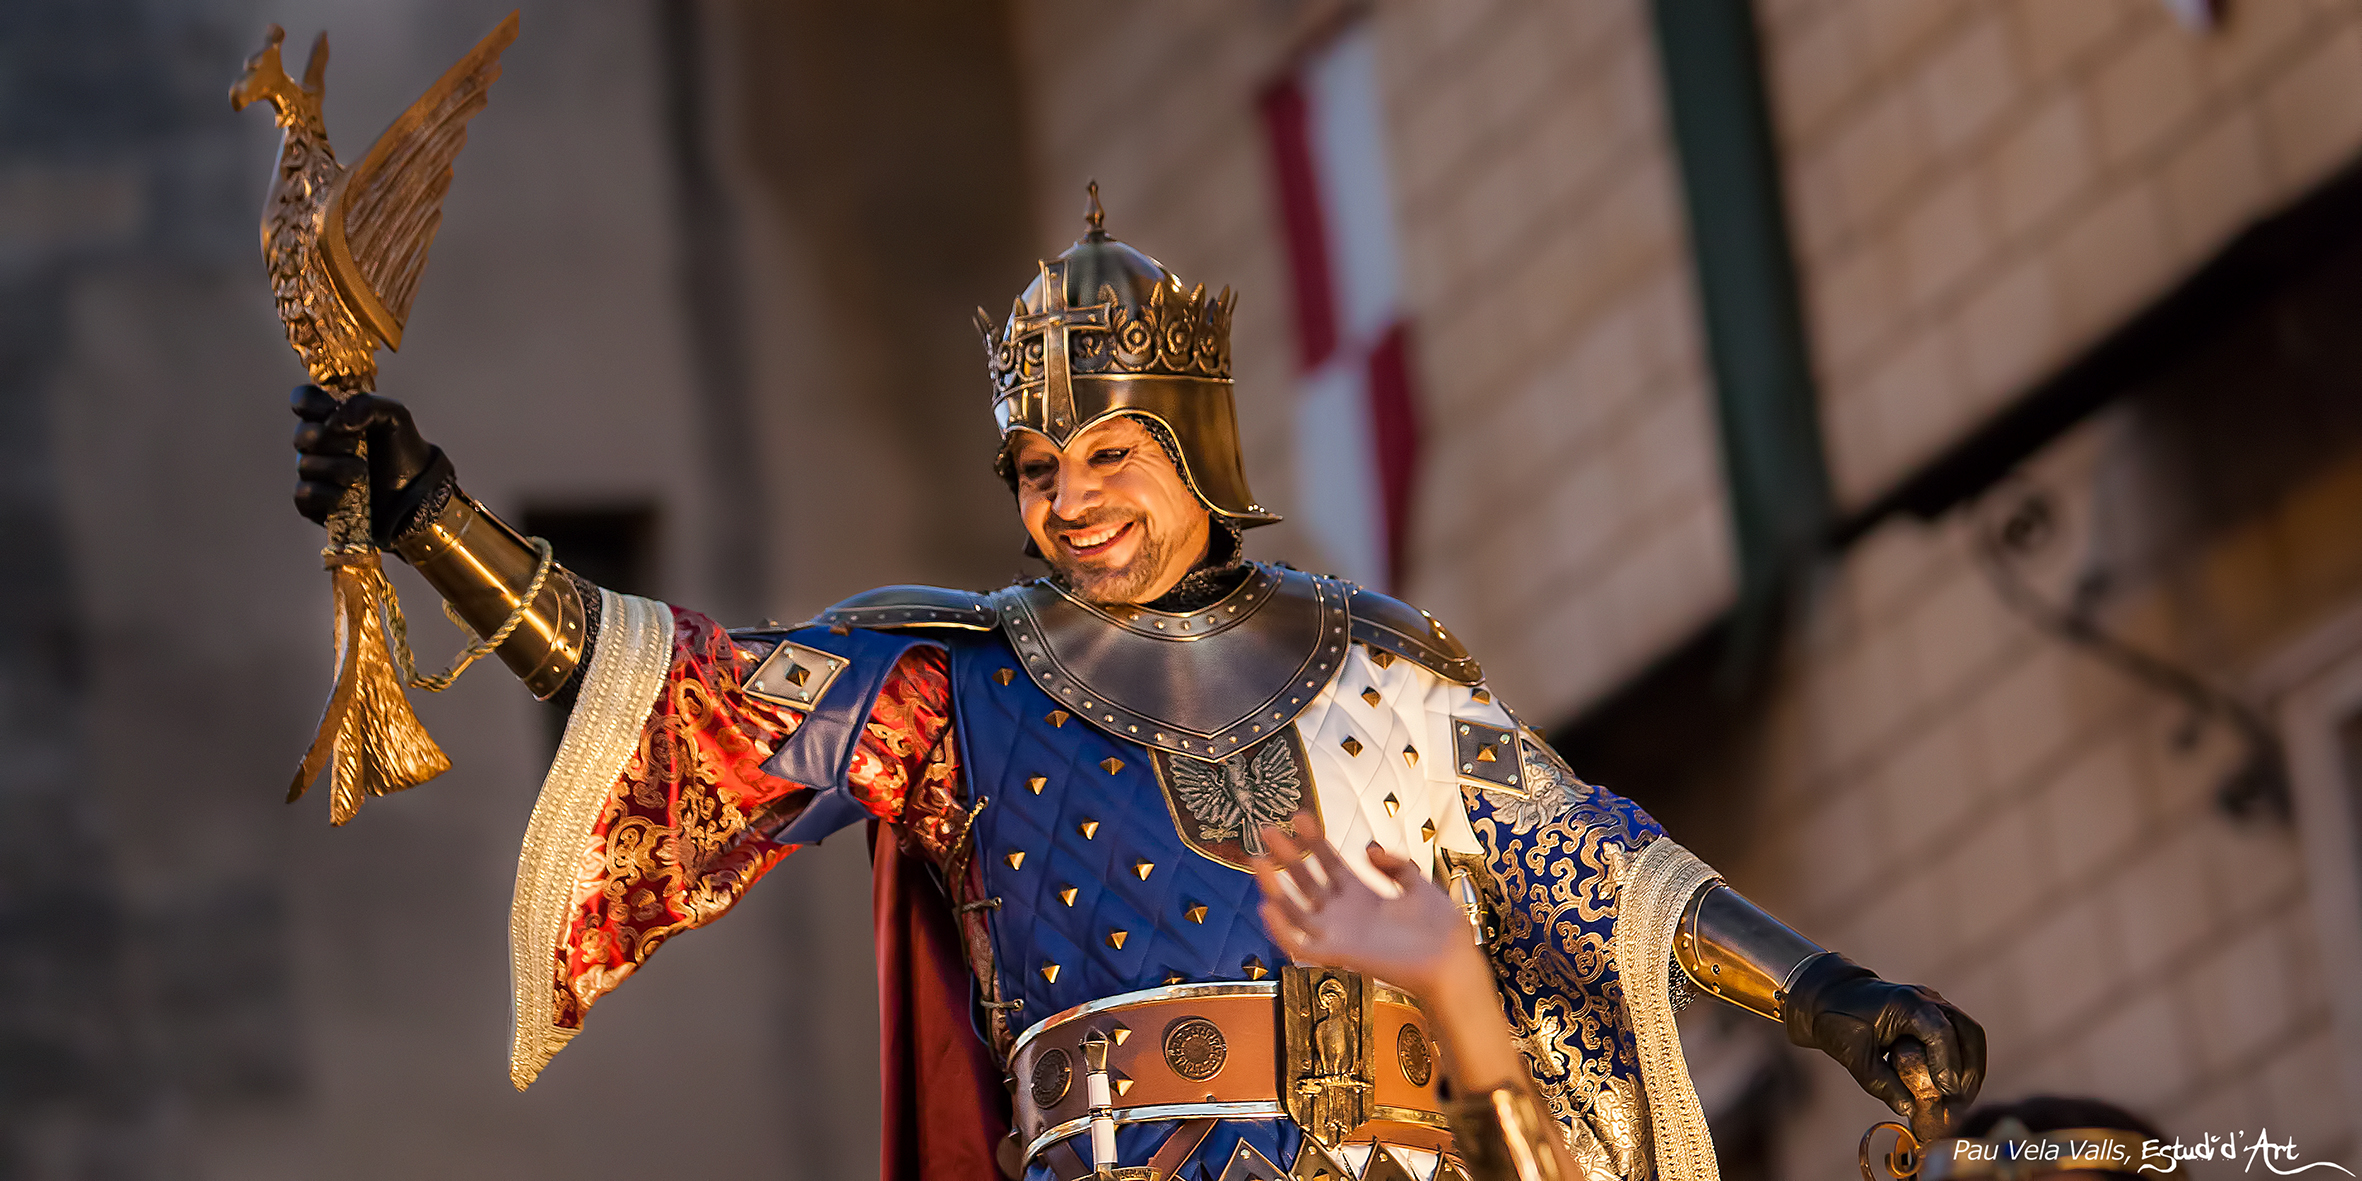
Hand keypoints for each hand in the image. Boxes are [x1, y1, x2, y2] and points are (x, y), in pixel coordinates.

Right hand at [289, 386, 443, 541]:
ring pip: (306, 466)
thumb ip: (365, 404)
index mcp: (331, 419)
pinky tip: (350, 494)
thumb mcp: (394, 416)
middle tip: (357, 445)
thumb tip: (334, 421)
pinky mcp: (314, 504)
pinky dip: (329, 494)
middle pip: (302, 435)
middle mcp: (318, 446)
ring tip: (364, 473)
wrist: (418, 490)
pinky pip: (304, 495)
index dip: (310, 403)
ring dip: (338, 468)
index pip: (302, 400)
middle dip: (330, 440)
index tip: (331, 410)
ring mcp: (314, 474)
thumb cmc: (403, 450)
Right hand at [1250, 811, 1484, 1002]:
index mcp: (1362, 894)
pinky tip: (1268, 905)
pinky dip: (1281, 928)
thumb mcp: (1419, 883)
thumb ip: (1394, 863)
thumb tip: (1367, 848)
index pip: (1328, 862)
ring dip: (1275, 886)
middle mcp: (1345, 912)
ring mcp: (1338, 933)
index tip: (1300, 816)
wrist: (1451, 961)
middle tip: (1268, 830)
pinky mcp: (1337, 954)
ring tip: (1259, 861)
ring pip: (1295, 908)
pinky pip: (1299, 944)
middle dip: (1287, 854)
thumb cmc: (1439, 928)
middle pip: (1306, 879)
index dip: (1314, 840)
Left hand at [1784, 953, 1985, 1138]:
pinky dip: (1964, 1062)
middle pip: (1967, 1031)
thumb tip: (1910, 1109)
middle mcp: (1927, 999)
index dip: (1947, 1063)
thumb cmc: (1839, 1021)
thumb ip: (1881, 1083)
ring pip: (1970, 1034)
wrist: (1832, 996)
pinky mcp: (1937, 1014)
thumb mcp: (1854, 1056)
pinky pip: (1962, 1036)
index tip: (1946, 1091)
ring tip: (1962, 1101)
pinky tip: (1956, 1088)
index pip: (1941, 1031)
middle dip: (1970, 1069)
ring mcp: (1935, 1004)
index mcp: (1906, 1003)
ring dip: (1972, 1068)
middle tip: (1960, 1103)